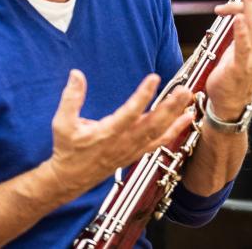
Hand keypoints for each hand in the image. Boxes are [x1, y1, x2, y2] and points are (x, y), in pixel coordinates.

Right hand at [46, 70, 193, 196]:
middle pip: (152, 123)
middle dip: (170, 107)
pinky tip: (188, 117)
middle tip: (184, 90)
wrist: (70, 179)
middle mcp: (123, 142)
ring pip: (159, 132)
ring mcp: (132, 149)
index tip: (154, 78)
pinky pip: (159, 142)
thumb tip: (76, 74)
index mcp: (106, 133)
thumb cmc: (67, 149)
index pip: (129, 113)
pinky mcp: (137, 152)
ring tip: (189, 98)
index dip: (142, 96)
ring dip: (176, 115)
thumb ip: (70, 98)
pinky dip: (175, 130)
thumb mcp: (62, 123)